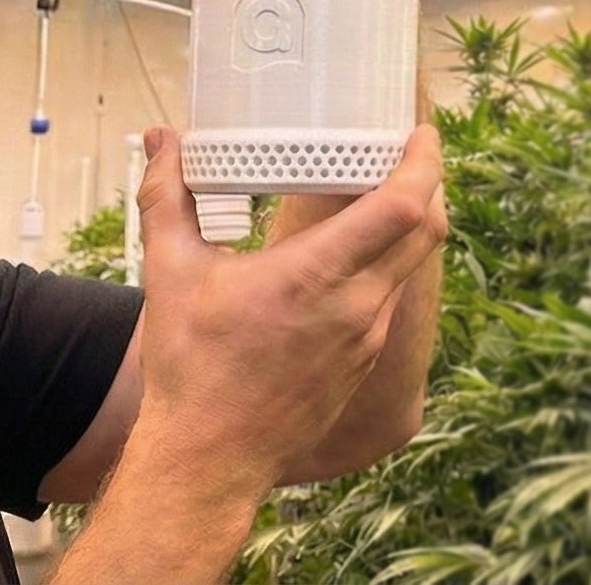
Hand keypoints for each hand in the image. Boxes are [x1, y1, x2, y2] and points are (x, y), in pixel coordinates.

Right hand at [126, 125, 449, 495]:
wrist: (208, 458)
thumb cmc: (190, 367)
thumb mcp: (171, 271)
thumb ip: (167, 195)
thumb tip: (161, 139)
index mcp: (315, 276)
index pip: (402, 208)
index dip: (423, 162)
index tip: (420, 131)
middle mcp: (356, 306)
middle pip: (426, 231)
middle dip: (429, 183)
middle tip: (411, 150)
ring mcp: (366, 338)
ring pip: (412, 267)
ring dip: (411, 225)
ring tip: (385, 192)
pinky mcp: (364, 363)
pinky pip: (392, 301)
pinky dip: (389, 265)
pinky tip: (360, 254)